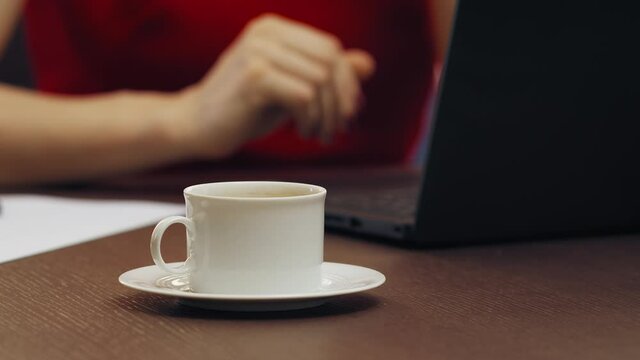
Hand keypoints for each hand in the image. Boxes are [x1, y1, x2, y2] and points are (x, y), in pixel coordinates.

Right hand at [175, 13, 374, 157]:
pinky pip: (304, 96)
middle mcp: (267, 32)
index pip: (331, 48)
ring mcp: (259, 52)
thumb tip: (368, 64)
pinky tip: (302, 132)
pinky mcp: (254, 77)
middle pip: (330, 62)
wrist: (196, 124)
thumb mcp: (292, 87)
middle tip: (336, 129)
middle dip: (341, 101)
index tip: (348, 112)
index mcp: (275, 29)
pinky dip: (311, 119)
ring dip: (327, 115)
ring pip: (320, 81)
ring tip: (318, 133)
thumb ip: (326, 73)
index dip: (347, 83)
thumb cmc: (245, 107)